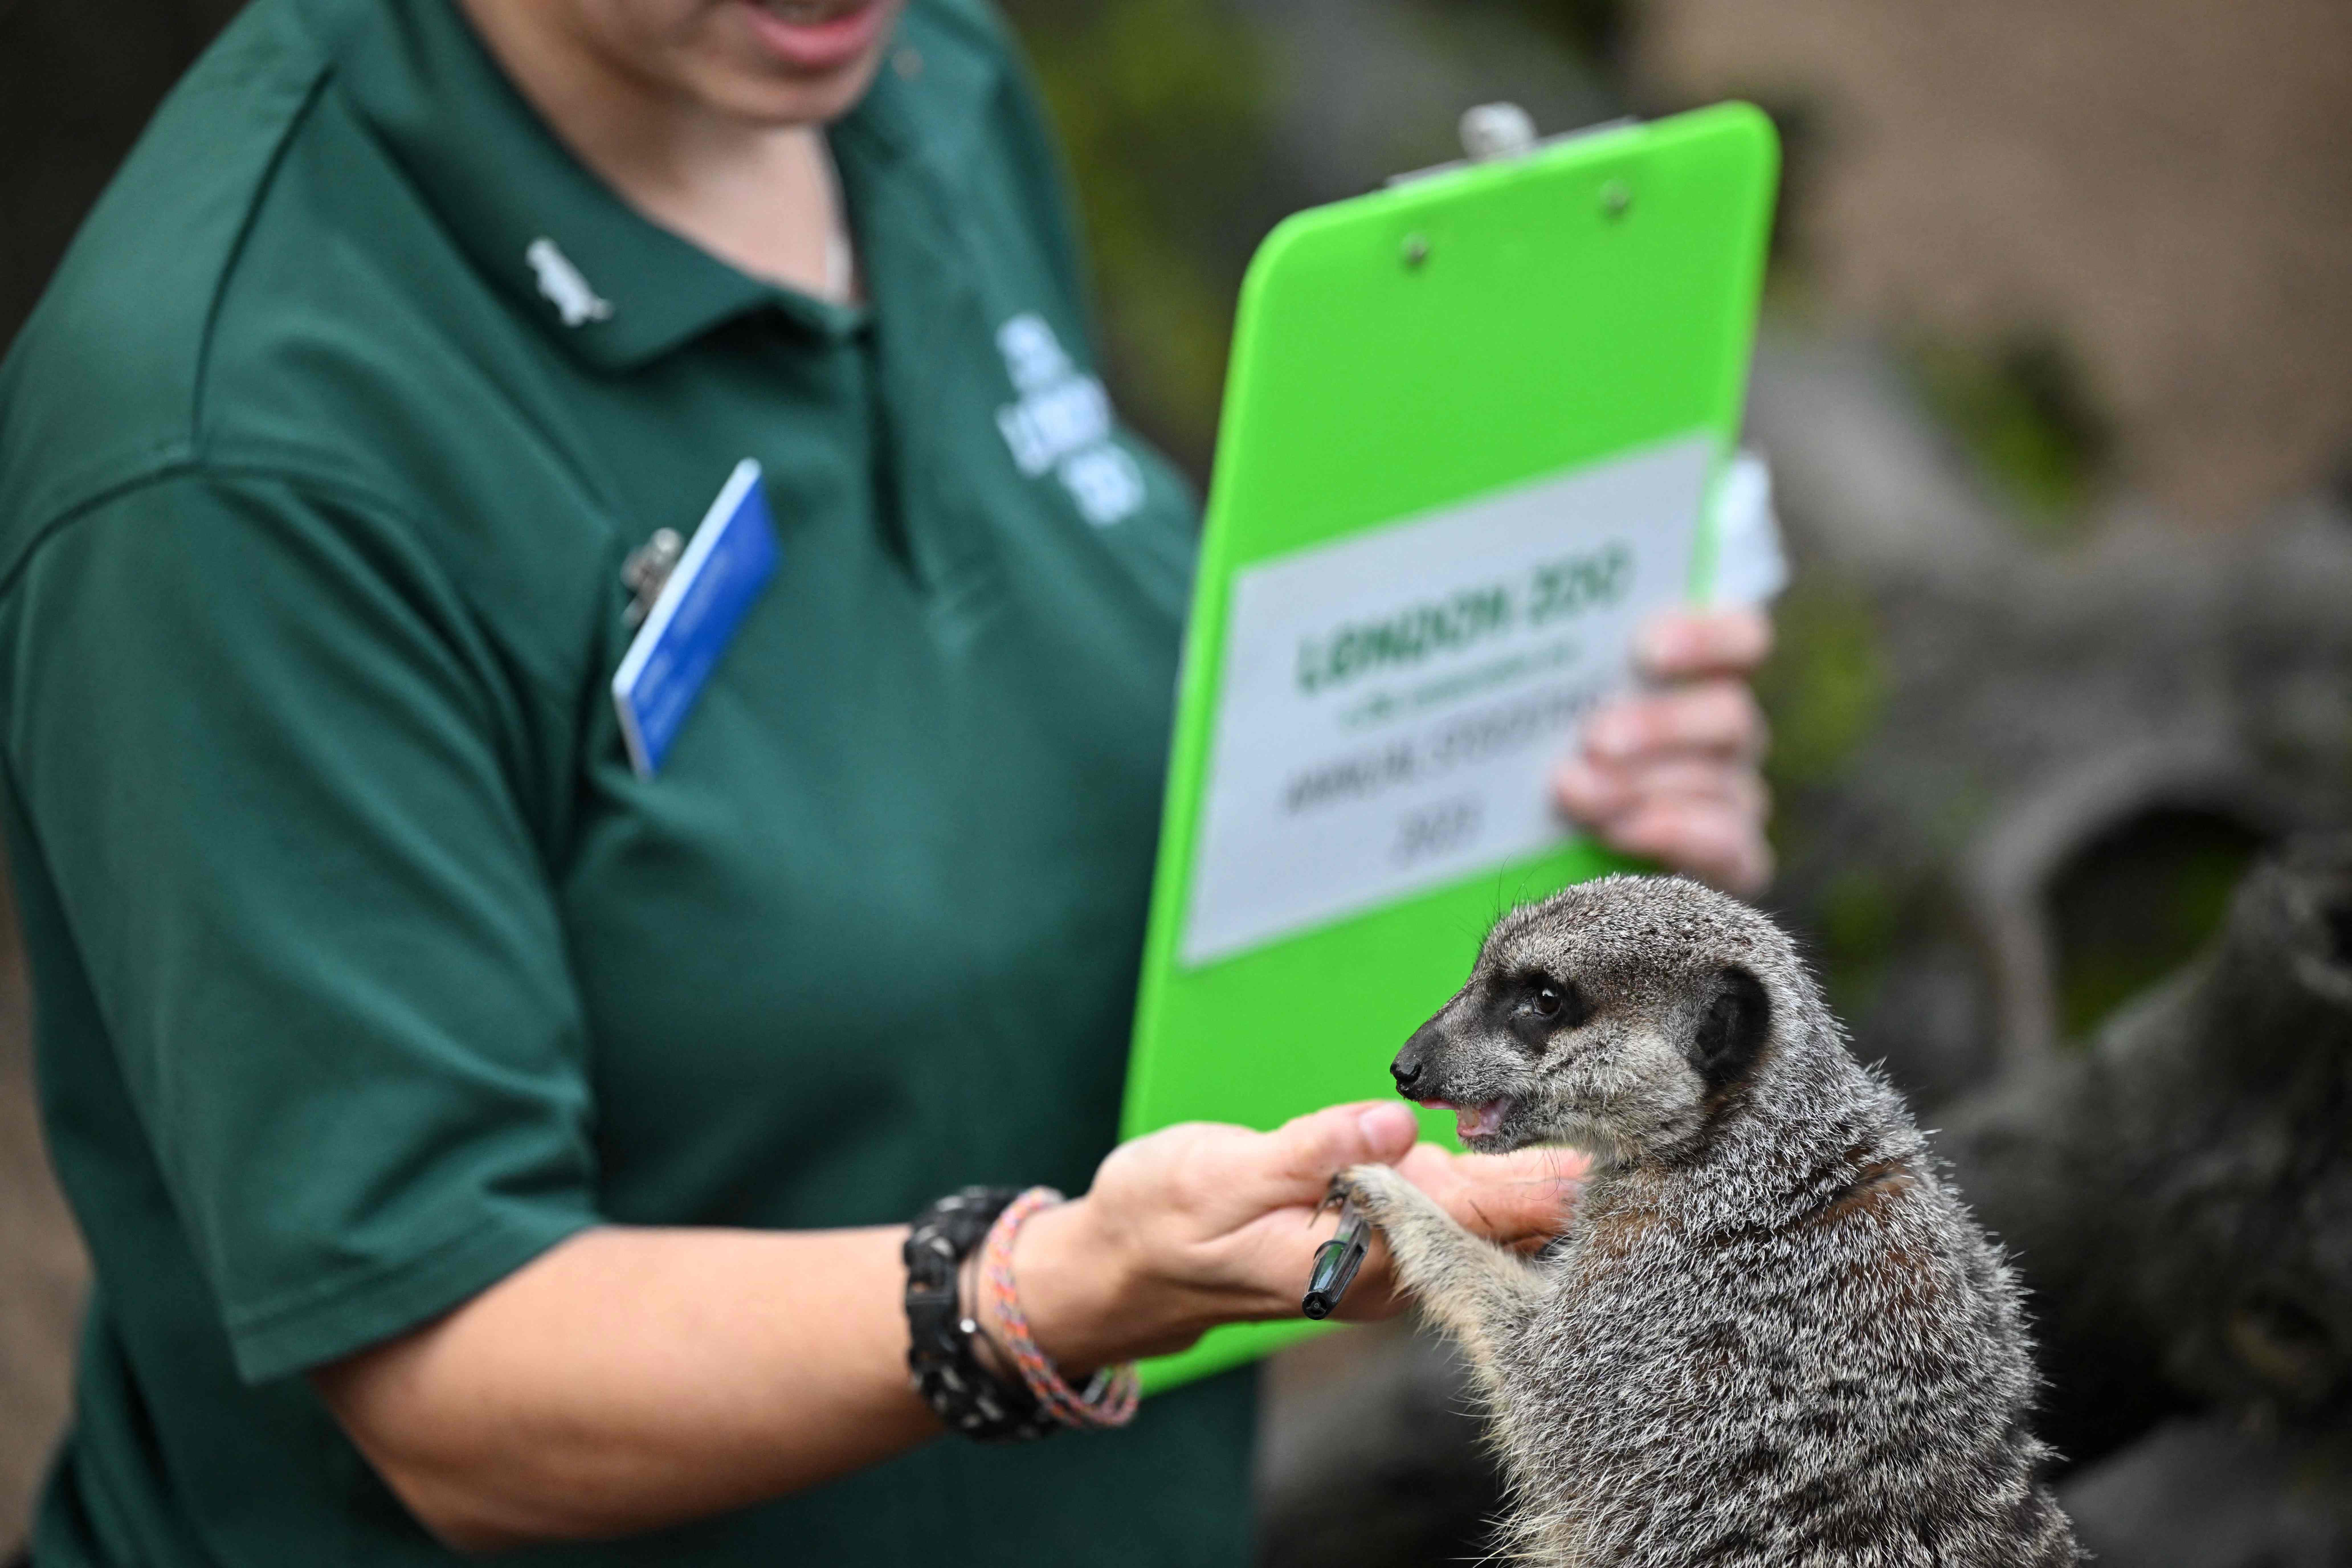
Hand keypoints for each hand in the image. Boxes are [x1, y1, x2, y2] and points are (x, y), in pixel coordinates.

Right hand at [997, 1103, 1580, 1371]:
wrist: (1123, 1262)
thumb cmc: (1164, 1217)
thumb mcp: (1222, 1174)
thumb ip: (1312, 1151)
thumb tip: (1391, 1125)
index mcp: (1358, 1252)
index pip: (1476, 1218)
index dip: (1548, 1184)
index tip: (1616, 1158)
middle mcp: (1385, 1260)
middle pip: (1499, 1215)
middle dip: (1571, 1176)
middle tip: (1657, 1131)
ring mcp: (1381, 1245)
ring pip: (1481, 1208)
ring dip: (1545, 1175)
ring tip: (1625, 1134)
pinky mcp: (1369, 1223)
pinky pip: (1451, 1204)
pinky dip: (1500, 1174)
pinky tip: (1545, 1151)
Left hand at [1554, 605, 1773, 896]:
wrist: (1570, 880)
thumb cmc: (1554, 760)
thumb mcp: (1556, 714)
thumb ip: (1560, 681)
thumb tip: (1506, 639)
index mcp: (1702, 680)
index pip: (1743, 640)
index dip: (1707, 638)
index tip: (1646, 649)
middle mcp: (1727, 735)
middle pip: (1729, 715)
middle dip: (1658, 725)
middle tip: (1593, 738)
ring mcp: (1737, 798)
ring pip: (1720, 782)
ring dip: (1642, 785)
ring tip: (1574, 791)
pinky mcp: (1734, 861)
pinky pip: (1727, 846)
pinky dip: (1673, 835)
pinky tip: (1618, 831)